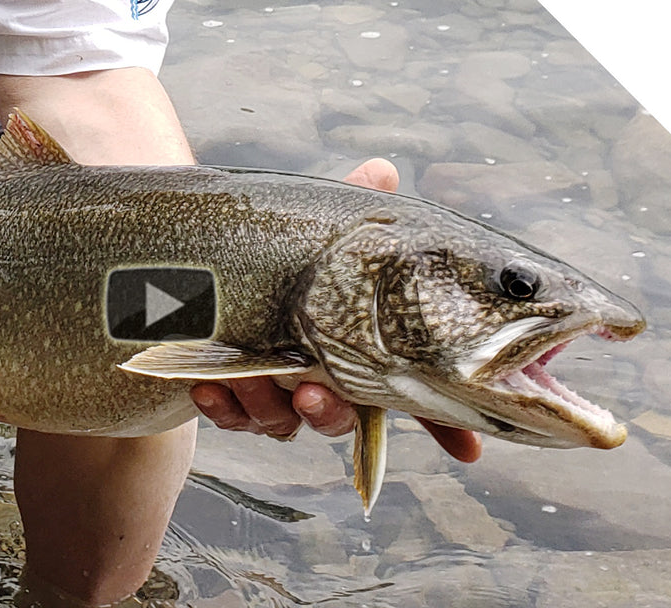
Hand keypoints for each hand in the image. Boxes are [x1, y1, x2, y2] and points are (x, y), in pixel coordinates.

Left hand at [190, 158, 481, 462]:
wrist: (203, 277)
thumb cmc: (282, 257)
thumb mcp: (318, 233)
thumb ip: (353, 211)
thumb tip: (381, 170)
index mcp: (360, 350)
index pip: (411, 395)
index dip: (443, 424)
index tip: (466, 449)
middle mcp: (324, 379)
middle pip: (342, 419)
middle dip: (330, 413)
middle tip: (313, 393)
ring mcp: (278, 395)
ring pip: (283, 423)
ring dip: (268, 405)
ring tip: (254, 376)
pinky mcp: (234, 401)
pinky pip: (232, 419)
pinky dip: (223, 407)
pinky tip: (211, 386)